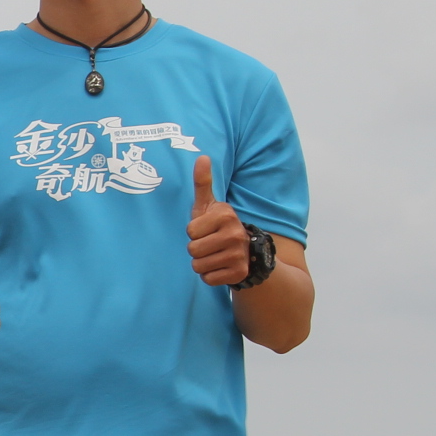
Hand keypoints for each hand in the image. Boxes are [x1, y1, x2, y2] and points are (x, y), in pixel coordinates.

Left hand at [187, 156, 251, 285]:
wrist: (246, 253)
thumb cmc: (218, 226)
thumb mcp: (209, 205)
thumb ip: (203, 182)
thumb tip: (202, 156)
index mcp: (225, 214)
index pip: (190, 230)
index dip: (194, 232)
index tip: (206, 229)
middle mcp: (235, 233)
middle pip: (192, 249)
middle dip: (197, 249)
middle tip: (210, 244)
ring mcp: (239, 254)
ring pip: (198, 266)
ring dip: (202, 263)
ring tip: (214, 255)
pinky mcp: (239, 273)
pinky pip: (207, 279)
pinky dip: (210, 276)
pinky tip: (220, 267)